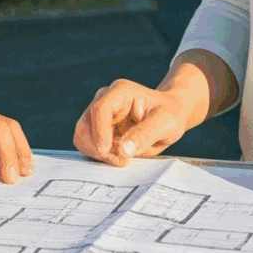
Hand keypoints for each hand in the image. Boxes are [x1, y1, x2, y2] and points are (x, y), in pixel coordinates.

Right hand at [73, 74, 206, 165]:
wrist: (170, 115)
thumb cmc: (170, 114)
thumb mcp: (166, 123)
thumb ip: (145, 135)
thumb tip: (123, 151)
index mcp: (120, 92)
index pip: (100, 109)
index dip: (100, 132)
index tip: (106, 152)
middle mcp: (105, 99)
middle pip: (85, 124)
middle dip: (97, 146)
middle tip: (118, 161)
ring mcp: (99, 114)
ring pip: (82, 135)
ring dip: (97, 152)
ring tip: (120, 159)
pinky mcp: (98, 128)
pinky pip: (88, 144)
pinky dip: (99, 155)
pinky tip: (117, 156)